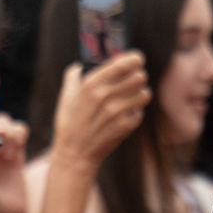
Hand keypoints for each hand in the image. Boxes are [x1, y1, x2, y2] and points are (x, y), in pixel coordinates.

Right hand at [51, 54, 151, 168]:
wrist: (75, 153)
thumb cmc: (70, 121)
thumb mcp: (67, 94)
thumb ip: (76, 74)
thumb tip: (85, 62)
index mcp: (92, 84)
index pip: (126, 63)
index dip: (135, 59)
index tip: (136, 60)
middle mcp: (106, 96)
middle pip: (140, 76)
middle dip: (137, 77)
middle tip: (131, 80)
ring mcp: (117, 113)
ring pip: (145, 94)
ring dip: (138, 95)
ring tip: (128, 98)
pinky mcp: (126, 126)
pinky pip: (140, 112)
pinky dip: (134, 112)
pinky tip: (123, 115)